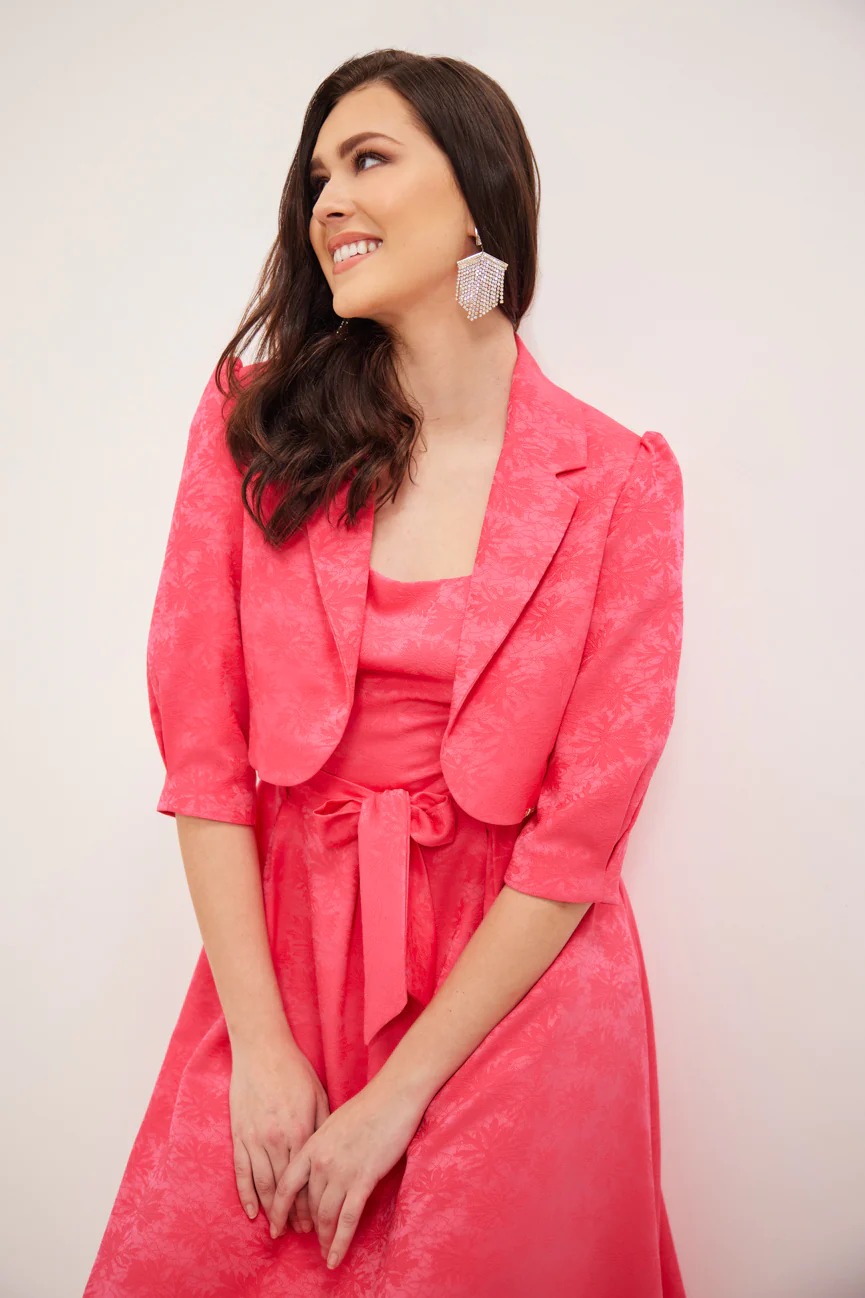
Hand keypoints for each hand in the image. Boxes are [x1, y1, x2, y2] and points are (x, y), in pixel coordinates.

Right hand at [229, 1034, 329, 1234]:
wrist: (261, 1050)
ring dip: (271, 1211)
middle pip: (285, 1188)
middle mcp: (276, 1139)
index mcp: (300, 1131)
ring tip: (279, 1230)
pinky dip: (246, 1195)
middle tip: (301, 1233)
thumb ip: (323, 1127)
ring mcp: (254, 1138)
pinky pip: (241, 1171)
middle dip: (293, 1214)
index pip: (307, 1179)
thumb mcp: (318, 1095)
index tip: (318, 1222)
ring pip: (262, 1185)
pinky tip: (252, 1213)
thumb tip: (331, 1156)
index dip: (312, 1204)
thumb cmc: (294, 1070)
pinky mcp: (239, 1134)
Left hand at [268, 1079, 426, 1269]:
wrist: (392, 1097)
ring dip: (324, 1239)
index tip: (275, 1228)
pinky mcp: (364, 1178)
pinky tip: (336, 1257)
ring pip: (326, 1215)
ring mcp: (342, 1171)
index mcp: (311, 1145)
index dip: (278, 1210)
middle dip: (308, 1226)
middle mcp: (321, 1161)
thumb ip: (321, 1146)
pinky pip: (348, 1218)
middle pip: (307, 1204)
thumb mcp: (333, 1123)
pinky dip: (340, 1242)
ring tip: (325, 1254)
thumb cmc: (367, 1107)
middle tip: (310, 1241)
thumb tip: (316, 1167)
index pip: (286, 1186)